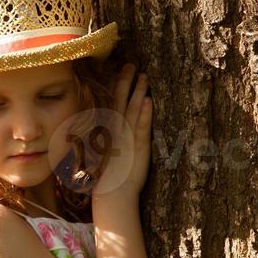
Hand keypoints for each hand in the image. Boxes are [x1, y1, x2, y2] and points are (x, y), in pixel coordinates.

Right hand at [91, 62, 152, 199]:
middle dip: (127, 82)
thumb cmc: (111, 176)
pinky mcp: (138, 147)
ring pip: (133, 110)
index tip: (124, 71)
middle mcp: (117, 130)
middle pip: (122, 100)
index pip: (114, 102)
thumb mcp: (107, 152)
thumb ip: (110, 136)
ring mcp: (128, 137)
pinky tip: (149, 101)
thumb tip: (111, 125)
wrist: (113, 193)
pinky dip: (145, 114)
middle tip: (133, 65)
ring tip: (144, 77)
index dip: (119, 86)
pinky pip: (141, 127)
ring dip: (139, 92)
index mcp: (110, 130)